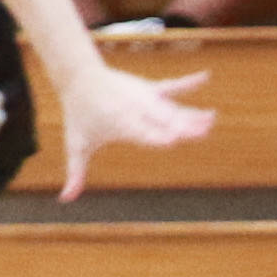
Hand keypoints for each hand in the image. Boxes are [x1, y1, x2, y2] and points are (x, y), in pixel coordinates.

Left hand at [50, 56, 214, 202]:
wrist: (78, 77)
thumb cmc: (79, 115)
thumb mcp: (76, 145)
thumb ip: (76, 173)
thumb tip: (65, 200)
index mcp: (122, 125)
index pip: (144, 133)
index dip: (158, 136)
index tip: (173, 140)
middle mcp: (136, 111)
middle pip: (164, 120)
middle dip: (183, 126)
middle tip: (204, 131)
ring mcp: (145, 98)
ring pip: (172, 107)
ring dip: (193, 113)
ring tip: (211, 118)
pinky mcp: (150, 88)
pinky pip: (172, 86)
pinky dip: (189, 82)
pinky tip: (205, 76)